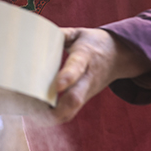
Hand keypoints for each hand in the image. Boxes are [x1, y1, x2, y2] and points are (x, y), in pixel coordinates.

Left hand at [34, 28, 150, 125]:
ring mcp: (87, 91)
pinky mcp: (84, 99)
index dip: (68, 76)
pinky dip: (56, 117)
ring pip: (72, 109)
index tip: (57, 85)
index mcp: (86, 56)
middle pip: (75, 97)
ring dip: (53, 116)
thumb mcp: (79, 33)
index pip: (77, 67)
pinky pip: (70, 112)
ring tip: (32, 116)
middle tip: (35, 111)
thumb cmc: (94, 43)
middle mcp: (87, 77)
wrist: (118, 56)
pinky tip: (39, 116)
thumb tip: (38, 35)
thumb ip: (60, 34)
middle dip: (57, 109)